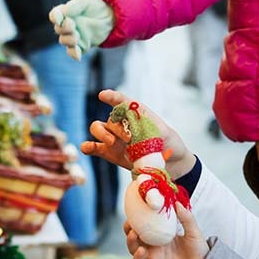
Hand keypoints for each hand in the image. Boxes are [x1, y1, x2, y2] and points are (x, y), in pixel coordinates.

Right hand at [49, 0, 114, 60]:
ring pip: (64, 41)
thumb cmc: (96, 6)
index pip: (55, 15)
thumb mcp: (85, 2)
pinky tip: (78, 56)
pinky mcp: (82, 46)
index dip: (55, 17)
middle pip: (59, 29)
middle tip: (72, 25)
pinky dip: (74, 54)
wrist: (111, 16)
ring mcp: (74, 36)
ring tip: (76, 36)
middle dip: (63, 28)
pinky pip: (74, 52)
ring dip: (68, 40)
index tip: (59, 19)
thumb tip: (64, 13)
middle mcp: (67, 25)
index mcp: (65, 13)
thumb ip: (74, 6)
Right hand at [80, 89, 194, 179]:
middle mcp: (122, 123)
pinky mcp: (109, 153)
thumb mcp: (164, 133)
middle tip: (129, 139)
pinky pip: (93, 148)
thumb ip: (150, 130)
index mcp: (135, 113)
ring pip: (98, 128)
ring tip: (112, 143)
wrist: (171, 163)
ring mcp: (114, 138)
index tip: (103, 95)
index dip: (112, 97)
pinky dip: (88, 147)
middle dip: (117, 127)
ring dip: (102, 134)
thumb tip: (136, 132)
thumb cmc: (168, 143)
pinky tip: (88, 148)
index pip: (121, 101)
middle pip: (110, 119)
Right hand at [126, 204, 207, 258]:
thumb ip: (186, 218)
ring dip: (130, 240)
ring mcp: (152, 257)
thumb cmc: (198, 252)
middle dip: (129, 227)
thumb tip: (177, 202)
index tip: (136, 207)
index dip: (138, 216)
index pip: (144, 224)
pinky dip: (137, 257)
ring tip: (134, 233)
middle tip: (130, 221)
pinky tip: (141, 250)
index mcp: (161, 234)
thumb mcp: (194, 232)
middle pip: (134, 235)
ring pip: (133, 248)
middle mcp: (154, 245)